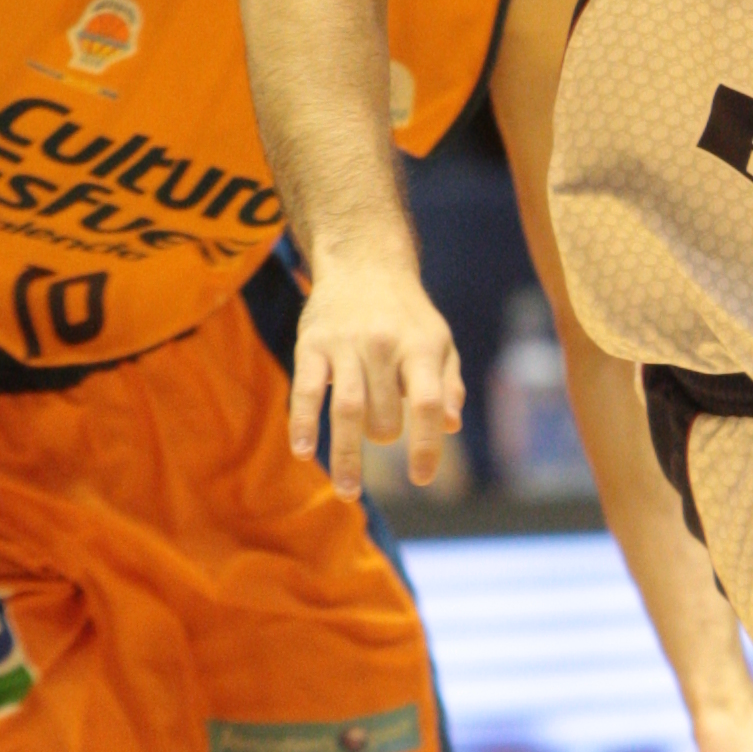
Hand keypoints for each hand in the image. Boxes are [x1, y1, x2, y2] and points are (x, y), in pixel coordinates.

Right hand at [289, 253, 462, 495]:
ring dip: (346, 455)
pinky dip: (303, 423)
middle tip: (382, 433)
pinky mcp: (312, 344)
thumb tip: (450, 425)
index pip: (427, 404)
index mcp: (422, 347)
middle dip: (384, 435)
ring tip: (348, 490)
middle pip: (383, 413)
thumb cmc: (407, 313)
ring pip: (347, 409)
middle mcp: (385, 345)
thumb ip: (447, 384)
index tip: (422, 479)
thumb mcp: (439, 341)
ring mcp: (346, 344)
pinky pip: (305, 390)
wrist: (364, 262)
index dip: (427, 445)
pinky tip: (302, 451)